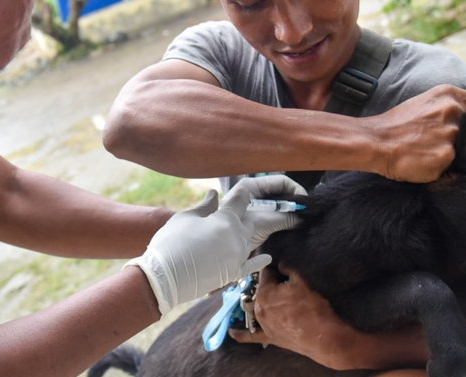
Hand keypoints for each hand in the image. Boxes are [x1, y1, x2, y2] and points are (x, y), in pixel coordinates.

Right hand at [127, 176, 304, 315]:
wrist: (164, 280)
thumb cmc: (170, 245)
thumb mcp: (185, 218)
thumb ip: (204, 206)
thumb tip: (214, 195)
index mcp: (225, 217)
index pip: (248, 193)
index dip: (268, 184)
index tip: (284, 187)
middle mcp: (237, 235)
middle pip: (266, 218)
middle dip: (284, 212)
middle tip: (300, 207)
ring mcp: (237, 255)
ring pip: (259, 239)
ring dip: (269, 231)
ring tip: (285, 225)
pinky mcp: (232, 272)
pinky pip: (251, 263)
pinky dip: (259, 259)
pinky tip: (266, 257)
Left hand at [229, 265, 375, 369]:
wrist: (324, 336)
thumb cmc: (314, 307)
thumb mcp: (302, 281)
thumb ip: (288, 269)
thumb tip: (281, 265)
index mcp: (265, 292)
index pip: (265, 273)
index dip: (275, 269)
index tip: (280, 268)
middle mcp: (259, 308)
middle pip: (261, 290)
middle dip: (270, 285)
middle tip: (283, 284)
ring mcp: (263, 324)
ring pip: (257, 307)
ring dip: (261, 302)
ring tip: (267, 298)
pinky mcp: (269, 337)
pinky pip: (250, 335)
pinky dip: (240, 333)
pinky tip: (231, 331)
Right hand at [370, 85, 465, 182]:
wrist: (374, 141)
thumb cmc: (396, 124)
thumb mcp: (424, 102)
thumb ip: (450, 106)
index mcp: (449, 96)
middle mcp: (455, 113)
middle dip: (463, 139)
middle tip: (438, 142)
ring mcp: (451, 136)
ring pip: (465, 152)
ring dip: (451, 155)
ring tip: (428, 153)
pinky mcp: (446, 157)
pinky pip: (452, 168)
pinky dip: (441, 169)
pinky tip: (424, 163)